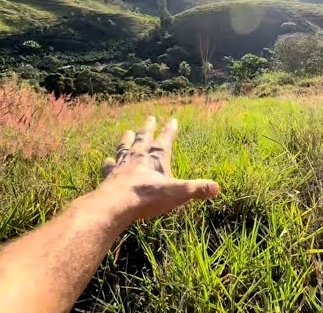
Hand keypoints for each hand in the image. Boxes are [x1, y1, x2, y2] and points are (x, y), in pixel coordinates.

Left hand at [95, 116, 217, 227]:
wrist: (115, 205)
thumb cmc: (148, 197)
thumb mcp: (178, 193)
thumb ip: (197, 189)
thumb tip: (216, 188)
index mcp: (157, 157)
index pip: (165, 139)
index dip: (170, 129)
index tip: (172, 119)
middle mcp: (139, 156)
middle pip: (144, 137)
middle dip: (148, 127)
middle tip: (150, 118)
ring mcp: (122, 165)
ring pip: (125, 147)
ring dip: (127, 139)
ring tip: (128, 132)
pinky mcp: (109, 176)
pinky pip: (108, 166)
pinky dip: (107, 162)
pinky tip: (105, 160)